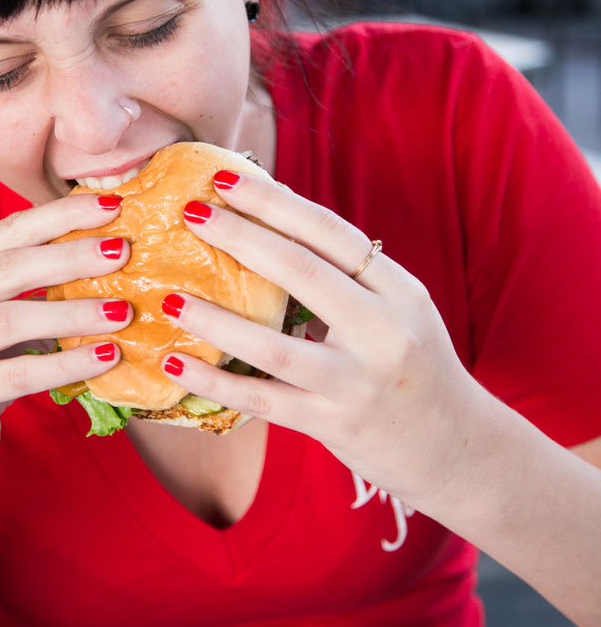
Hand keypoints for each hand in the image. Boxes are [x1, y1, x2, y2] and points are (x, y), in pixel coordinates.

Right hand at [0, 195, 131, 478]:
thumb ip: (23, 281)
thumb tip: (102, 246)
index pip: (6, 230)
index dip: (59, 215)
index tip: (111, 204)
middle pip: (8, 267)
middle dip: (71, 254)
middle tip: (123, 250)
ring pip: (11, 318)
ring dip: (74, 312)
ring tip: (123, 310)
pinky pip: (20, 372)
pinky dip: (66, 363)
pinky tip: (106, 357)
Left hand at [158, 170, 484, 510]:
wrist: (459, 447)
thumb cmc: (413, 366)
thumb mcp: (398, 310)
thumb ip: (347, 276)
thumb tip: (268, 224)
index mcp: (398, 290)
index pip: (332, 233)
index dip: (276, 203)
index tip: (227, 179)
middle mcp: (383, 330)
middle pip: (303, 272)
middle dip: (242, 238)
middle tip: (191, 214)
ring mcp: (357, 381)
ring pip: (274, 345)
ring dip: (215, 319)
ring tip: (167, 298)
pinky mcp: (334, 424)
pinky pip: (263, 400)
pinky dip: (215, 382)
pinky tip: (175, 366)